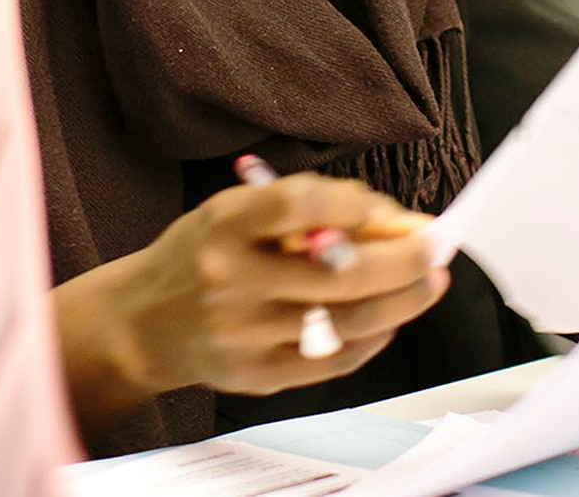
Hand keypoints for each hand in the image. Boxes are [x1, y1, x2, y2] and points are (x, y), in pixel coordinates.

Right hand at [52, 173, 447, 436]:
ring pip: (348, 321)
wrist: (143, 323)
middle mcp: (232, 279)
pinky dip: (373, 337)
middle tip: (436, 247)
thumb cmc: (201, 256)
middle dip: (404, 259)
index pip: (298, 205)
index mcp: (222, 226)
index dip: (355, 204)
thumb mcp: (233, 212)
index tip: (393, 210)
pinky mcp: (258, 374)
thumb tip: (389, 219)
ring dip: (403, 300)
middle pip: (340, 272)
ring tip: (429, 281)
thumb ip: (302, 210)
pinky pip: (334, 359)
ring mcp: (246, 333)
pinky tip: (388, 317)